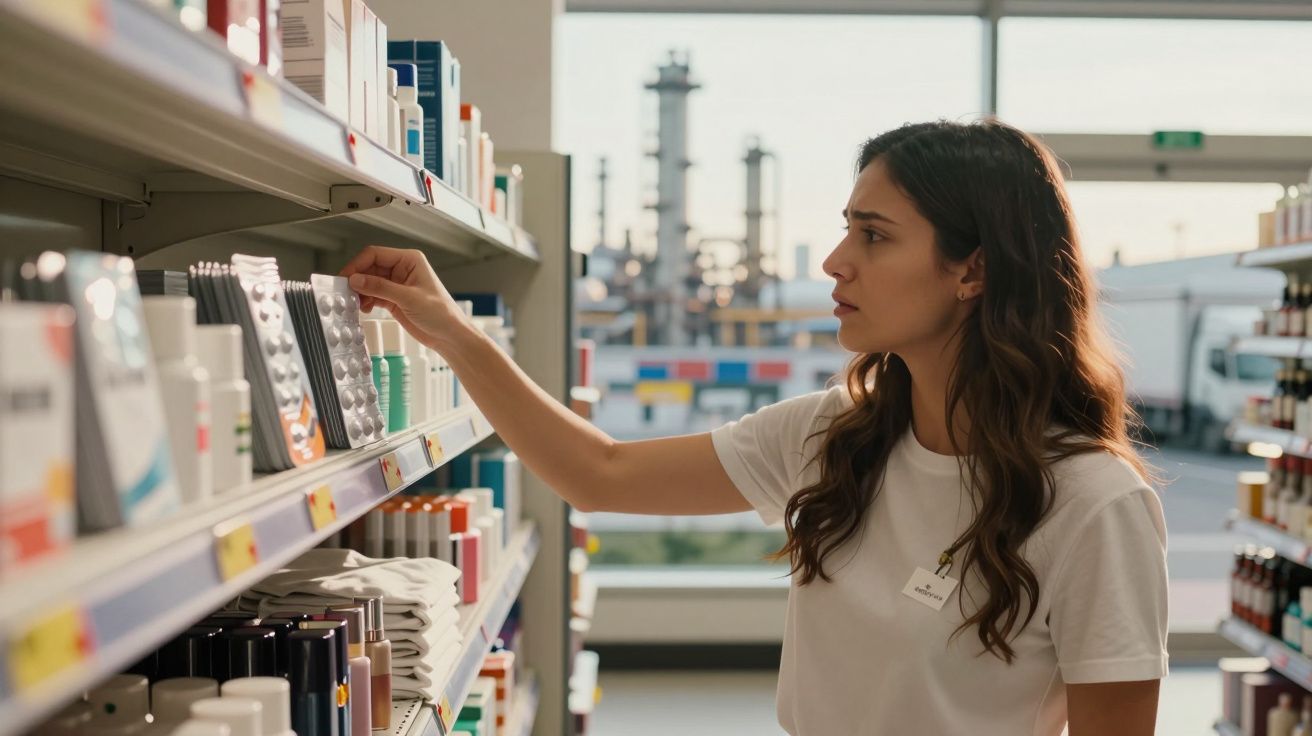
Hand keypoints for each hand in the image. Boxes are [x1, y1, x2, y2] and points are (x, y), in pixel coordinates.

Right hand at [339, 246, 467, 348]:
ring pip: (369, 282)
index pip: (376, 254)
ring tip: (356, 303)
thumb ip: (381, 288)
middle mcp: (402, 269)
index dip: (358, 264)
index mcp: (410, 260)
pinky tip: (364, 308)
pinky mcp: (393, 299)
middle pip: (369, 267)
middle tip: (346, 293)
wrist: (449, 336)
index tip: (346, 277)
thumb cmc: (441, 314)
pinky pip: (373, 295)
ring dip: (360, 292)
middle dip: (357, 280)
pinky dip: (365, 300)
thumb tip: (356, 279)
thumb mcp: (409, 298)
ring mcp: (397, 284)